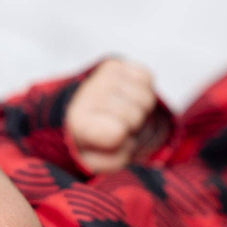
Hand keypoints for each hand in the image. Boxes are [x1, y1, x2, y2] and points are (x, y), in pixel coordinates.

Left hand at [66, 58, 158, 172]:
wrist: (83, 113)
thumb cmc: (94, 141)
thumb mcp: (98, 162)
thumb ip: (112, 161)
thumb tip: (126, 139)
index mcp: (79, 122)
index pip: (117, 132)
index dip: (123, 142)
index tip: (113, 140)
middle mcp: (88, 94)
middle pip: (136, 115)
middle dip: (135, 126)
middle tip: (121, 126)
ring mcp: (101, 76)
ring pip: (146, 97)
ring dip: (141, 108)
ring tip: (125, 112)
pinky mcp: (115, 64)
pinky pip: (147, 77)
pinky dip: (144, 89)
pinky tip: (128, 96)